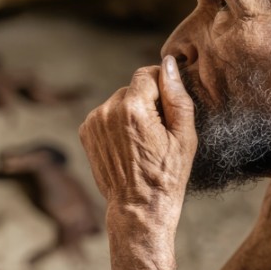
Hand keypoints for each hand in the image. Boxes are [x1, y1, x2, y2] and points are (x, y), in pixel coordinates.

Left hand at [78, 56, 196, 212]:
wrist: (138, 206)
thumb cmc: (167, 174)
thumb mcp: (184, 136)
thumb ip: (176, 95)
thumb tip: (168, 63)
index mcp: (133, 108)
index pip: (147, 73)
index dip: (161, 86)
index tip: (168, 107)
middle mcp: (107, 111)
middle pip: (132, 88)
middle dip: (146, 101)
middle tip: (157, 132)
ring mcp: (93, 122)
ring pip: (118, 101)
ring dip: (130, 112)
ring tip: (141, 142)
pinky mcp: (86, 132)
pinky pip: (105, 115)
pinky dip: (116, 124)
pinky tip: (127, 145)